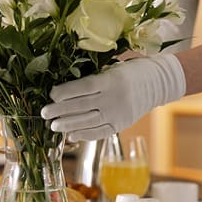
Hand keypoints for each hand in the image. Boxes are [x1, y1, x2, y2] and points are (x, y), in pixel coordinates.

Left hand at [41, 54, 185, 140]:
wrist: (157, 83)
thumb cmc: (130, 70)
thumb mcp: (113, 66)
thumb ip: (93, 75)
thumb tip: (66, 82)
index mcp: (112, 80)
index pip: (84, 88)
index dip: (66, 92)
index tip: (51, 94)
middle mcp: (115, 98)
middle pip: (83, 106)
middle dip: (61, 110)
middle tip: (44, 113)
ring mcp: (119, 114)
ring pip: (89, 122)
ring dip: (69, 125)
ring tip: (53, 126)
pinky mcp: (121, 125)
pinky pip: (100, 133)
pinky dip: (84, 135)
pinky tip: (71, 135)